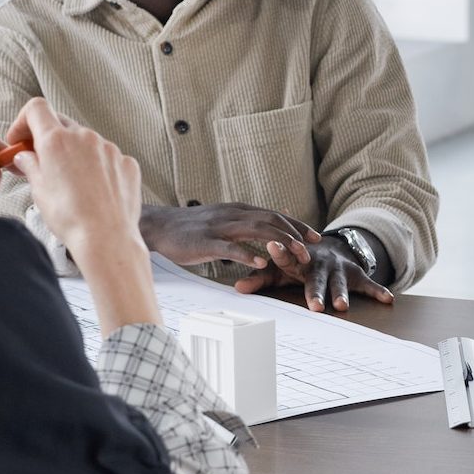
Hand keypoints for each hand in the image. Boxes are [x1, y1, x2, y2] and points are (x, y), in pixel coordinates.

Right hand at [2, 99, 144, 267]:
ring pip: (86, 142)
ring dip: (75, 154)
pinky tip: (94, 190)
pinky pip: (108, 157)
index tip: (21, 140)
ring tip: (71, 183)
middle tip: (41, 162)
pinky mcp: (126, 162)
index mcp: (57, 140)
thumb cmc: (70, 217)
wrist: (106, 237)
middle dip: (49, 140)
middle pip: (61, 124)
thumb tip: (25, 156)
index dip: (24, 121)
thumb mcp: (38, 190)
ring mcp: (109, 148)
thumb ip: (30, 165)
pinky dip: (98, 167)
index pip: (36, 108)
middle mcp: (85, 137)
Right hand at [138, 202, 319, 271]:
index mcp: (238, 210)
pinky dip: (247, 254)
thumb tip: (266, 228)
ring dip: (280, 242)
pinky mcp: (205, 242)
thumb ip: (243, 224)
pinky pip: (230, 247)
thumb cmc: (191, 229)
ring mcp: (219, 227)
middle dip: (295, 233)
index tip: (315, 236)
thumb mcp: (222, 221)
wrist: (158, 227)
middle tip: (313, 248)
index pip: (274, 214)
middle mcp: (232, 214)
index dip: (296, 224)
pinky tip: (262, 263)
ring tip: (298, 255)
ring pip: (257, 230)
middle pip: (271, 220)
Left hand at [233, 236, 392, 311]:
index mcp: (297, 259)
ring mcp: (338, 268)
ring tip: (342, 306)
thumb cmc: (297, 261)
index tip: (272, 246)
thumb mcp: (278, 268)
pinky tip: (388, 300)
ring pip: (340, 283)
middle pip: (315, 278)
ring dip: (342, 293)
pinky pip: (368, 284)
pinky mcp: (356, 274)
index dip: (280, 251)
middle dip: (315, 291)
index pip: (286, 255)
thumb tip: (237, 288)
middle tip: (315, 307)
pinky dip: (378, 291)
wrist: (328, 247)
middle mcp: (319, 262)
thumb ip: (259, 277)